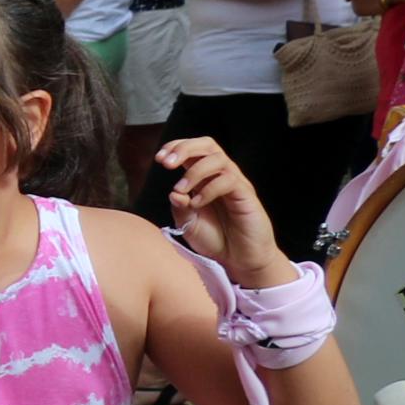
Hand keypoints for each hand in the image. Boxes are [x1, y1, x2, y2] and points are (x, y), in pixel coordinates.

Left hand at [160, 133, 295, 284]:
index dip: (176, 147)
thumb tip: (174, 192)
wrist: (240, 259)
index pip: (194, 150)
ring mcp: (236, 184)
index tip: (158, 159)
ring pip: (218, 160)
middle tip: (166, 163)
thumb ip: (179, 207)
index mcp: (205, 178)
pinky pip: (229, 181)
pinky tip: (197, 203)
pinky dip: (208, 189)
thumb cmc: (216, 240)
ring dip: (194, 172)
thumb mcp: (188, 224)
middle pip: (208, 145)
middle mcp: (221, 176)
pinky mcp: (247, 196)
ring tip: (181, 189)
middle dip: (184, 148)